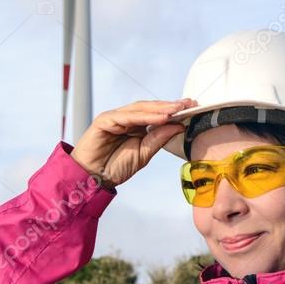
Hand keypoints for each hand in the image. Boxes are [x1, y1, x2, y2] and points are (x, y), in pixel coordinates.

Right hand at [70, 98, 197, 189]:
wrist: (92, 179)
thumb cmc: (115, 167)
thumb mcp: (144, 154)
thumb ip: (159, 139)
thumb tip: (179, 125)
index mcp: (135, 126)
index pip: (156, 114)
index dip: (173, 110)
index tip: (192, 108)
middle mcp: (126, 118)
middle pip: (150, 108)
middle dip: (169, 105)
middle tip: (188, 104)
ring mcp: (114, 118)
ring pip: (140, 109)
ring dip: (160, 109)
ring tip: (177, 109)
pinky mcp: (105, 121)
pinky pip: (127, 116)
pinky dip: (145, 116)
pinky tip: (161, 118)